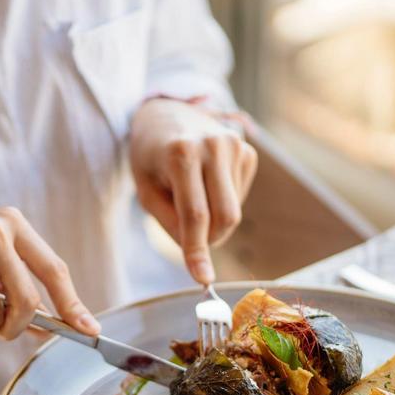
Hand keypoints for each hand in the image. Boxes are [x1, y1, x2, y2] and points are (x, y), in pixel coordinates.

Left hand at [129, 98, 257, 283]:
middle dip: (209, 240)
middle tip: (190, 243)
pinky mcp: (248, 151)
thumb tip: (199, 253)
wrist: (166, 114)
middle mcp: (214, 146)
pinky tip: (206, 185)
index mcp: (182, 154)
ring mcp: (236, 145)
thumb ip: (169, 222)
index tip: (202, 279)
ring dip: (213, 221)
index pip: (195, 215)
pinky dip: (222, 203)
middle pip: (224, 217)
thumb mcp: (145, 191)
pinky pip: (239, 198)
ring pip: (234, 211)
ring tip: (190, 197)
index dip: (198, 251)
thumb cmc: (150, 158)